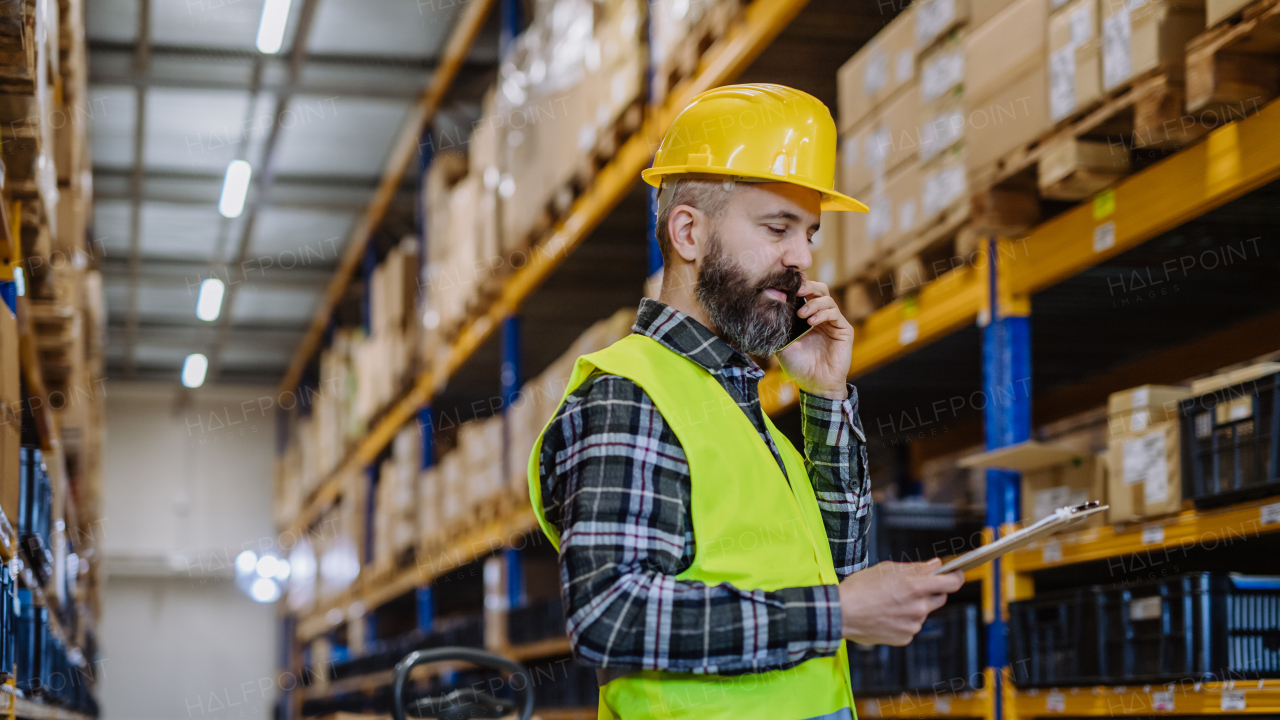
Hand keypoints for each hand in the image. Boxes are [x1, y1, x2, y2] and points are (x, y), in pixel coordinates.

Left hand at [776, 278, 853, 399]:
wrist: (815, 385)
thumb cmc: (798, 366)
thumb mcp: (782, 345)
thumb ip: (777, 328)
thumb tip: (765, 309)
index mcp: (806, 317)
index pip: (804, 293)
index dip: (797, 286)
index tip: (785, 285)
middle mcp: (820, 316)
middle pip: (818, 289)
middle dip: (807, 287)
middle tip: (796, 291)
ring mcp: (833, 322)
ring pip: (827, 299)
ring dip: (813, 303)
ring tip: (801, 314)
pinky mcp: (844, 329)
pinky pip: (835, 313)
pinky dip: (823, 313)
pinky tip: (811, 321)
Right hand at [837, 559, 965, 645]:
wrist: (841, 613)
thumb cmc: (861, 587)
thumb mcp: (887, 568)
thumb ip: (916, 568)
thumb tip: (936, 565)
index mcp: (916, 587)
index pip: (952, 583)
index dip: (956, 577)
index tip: (955, 574)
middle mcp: (918, 608)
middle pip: (939, 598)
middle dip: (931, 591)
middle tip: (912, 587)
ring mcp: (913, 625)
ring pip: (923, 612)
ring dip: (915, 606)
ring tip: (891, 602)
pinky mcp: (905, 638)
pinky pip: (912, 626)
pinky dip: (904, 620)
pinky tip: (887, 615)